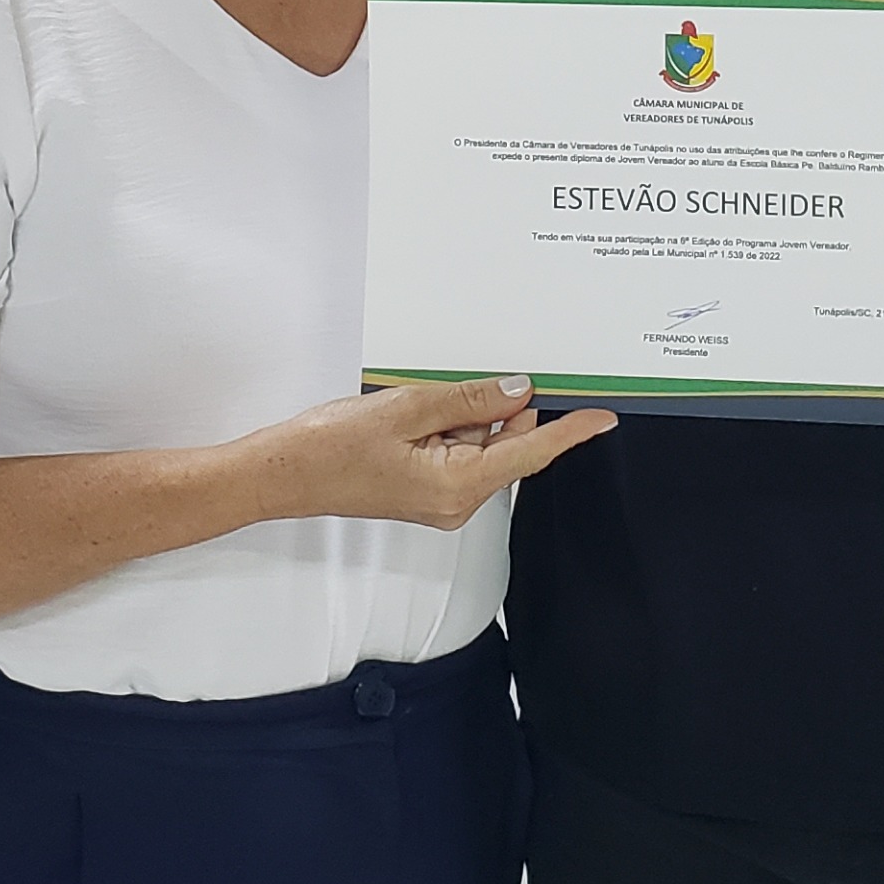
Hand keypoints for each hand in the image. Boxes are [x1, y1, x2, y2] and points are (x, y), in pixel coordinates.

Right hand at [262, 375, 616, 530]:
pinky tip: (414, 414)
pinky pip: (457, 453)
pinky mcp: (425, 492)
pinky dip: (448, 428)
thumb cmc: (330, 447)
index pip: (531, 452)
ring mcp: (440, 500)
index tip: (603, 416)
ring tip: (416, 402)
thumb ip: (469, 400)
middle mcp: (456, 503)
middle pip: (506, 445)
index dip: (570, 431)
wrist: (281, 474)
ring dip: (464, 417)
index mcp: (459, 487)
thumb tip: (517, 391)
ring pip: (480, 446)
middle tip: (460, 380)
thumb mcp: (407, 408)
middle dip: (496, 409)